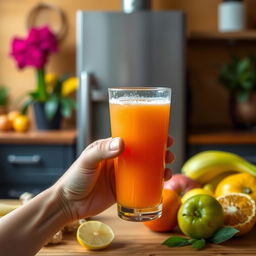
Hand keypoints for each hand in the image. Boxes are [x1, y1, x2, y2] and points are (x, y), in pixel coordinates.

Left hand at [54, 136, 174, 220]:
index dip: (150, 136)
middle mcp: (119, 160)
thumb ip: (102, 150)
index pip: (134, 138)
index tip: (164, 136)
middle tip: (169, 154)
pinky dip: (153, 184)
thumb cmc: (75, 178)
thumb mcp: (87, 160)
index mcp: (111, 148)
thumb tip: (123, 142)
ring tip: (169, 171)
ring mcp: (122, 175)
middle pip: (144, 153)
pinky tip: (162, 184)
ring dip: (160, 168)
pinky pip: (142, 185)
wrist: (69, 204)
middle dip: (159, 152)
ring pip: (146, 169)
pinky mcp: (123, 190)